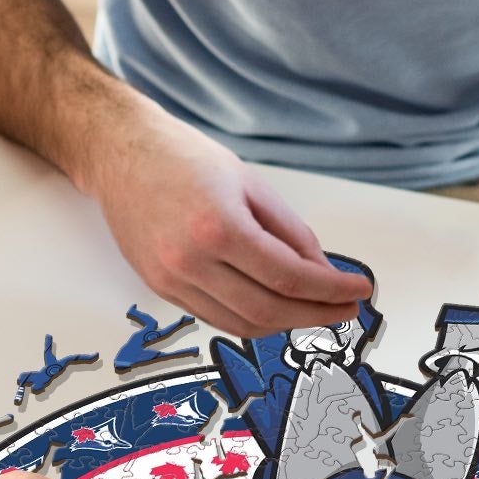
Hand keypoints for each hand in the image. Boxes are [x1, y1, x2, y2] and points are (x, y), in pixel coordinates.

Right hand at [82, 106, 367, 335]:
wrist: (120, 154)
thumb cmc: (182, 158)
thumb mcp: (251, 184)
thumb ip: (290, 231)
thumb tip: (321, 270)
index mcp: (219, 227)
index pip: (290, 277)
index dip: (331, 290)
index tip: (358, 292)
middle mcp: (190, 261)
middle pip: (269, 310)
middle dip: (315, 315)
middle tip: (344, 310)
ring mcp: (170, 279)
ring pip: (242, 323)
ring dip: (284, 324)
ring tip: (313, 311)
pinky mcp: (159, 287)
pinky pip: (215, 317)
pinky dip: (250, 319)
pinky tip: (274, 307)